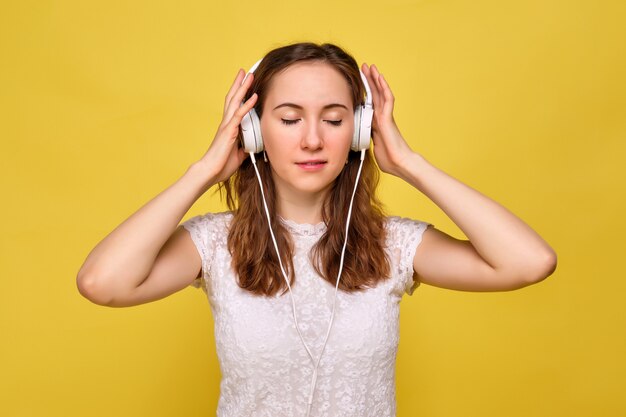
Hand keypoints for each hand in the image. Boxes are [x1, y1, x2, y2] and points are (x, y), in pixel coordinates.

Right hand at [197, 69, 257, 183]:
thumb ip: (245, 147)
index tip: (243, 84)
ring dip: (243, 88)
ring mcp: (227, 125)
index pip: (233, 106)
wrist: (211, 171)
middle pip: (232, 98)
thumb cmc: (221, 164)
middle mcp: (226, 123)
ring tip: (249, 76)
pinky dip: (247, 104)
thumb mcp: (238, 154)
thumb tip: (251, 145)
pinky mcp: (229, 131)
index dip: (238, 94)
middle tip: (244, 72)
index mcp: (228, 127)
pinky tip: (254, 96)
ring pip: (235, 101)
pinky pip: (239, 114)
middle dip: (239, 84)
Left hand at [361, 63, 414, 178]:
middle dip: (369, 81)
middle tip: (363, 68)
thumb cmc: (389, 159)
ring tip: (370, 67)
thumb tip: (360, 141)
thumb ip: (367, 140)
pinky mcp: (388, 118)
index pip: (370, 103)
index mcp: (377, 123)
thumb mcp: (372, 147)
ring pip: (381, 93)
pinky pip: (387, 99)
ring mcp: (385, 116)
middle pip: (375, 94)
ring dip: (375, 79)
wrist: (399, 164)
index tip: (358, 83)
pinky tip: (380, 77)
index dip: (365, 92)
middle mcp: (381, 117)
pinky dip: (384, 87)